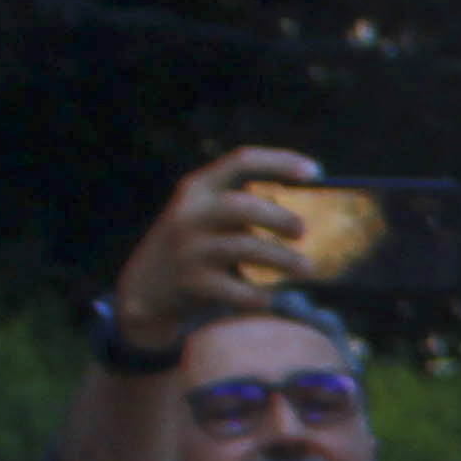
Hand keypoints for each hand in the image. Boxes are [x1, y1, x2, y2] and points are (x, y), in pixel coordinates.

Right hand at [109, 144, 327, 352]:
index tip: (315, 172)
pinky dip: (261, 296)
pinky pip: (240, 290)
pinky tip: (269, 299)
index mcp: (198, 188)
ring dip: (284, 260)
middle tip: (302, 231)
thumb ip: (244, 206)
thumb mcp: (207, 216)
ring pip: (247, 248)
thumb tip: (310, 208)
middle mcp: (190, 214)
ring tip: (306, 269)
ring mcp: (189, 249)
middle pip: (243, 206)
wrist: (145, 289)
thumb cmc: (196, 247)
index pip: (241, 162)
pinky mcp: (193, 283)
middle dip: (280, 218)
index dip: (280, 162)